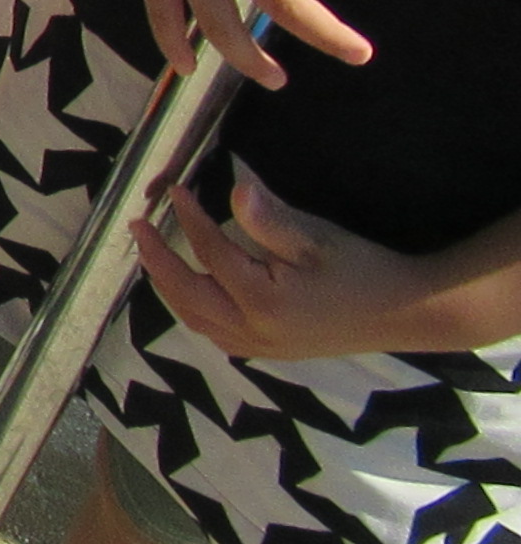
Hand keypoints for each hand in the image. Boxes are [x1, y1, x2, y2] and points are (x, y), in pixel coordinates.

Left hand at [134, 166, 457, 358]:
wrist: (406, 313)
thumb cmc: (362, 269)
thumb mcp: (316, 237)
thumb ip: (268, 219)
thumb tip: (232, 191)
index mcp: (261, 299)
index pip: (210, 252)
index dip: (189, 218)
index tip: (174, 190)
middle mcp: (251, 330)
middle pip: (186, 294)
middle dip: (156, 259)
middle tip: (137, 228)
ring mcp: (258, 347)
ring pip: (194, 319)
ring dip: (168, 287)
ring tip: (152, 255)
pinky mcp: (268, 353)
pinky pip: (214, 335)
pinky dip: (192, 311)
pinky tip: (188, 292)